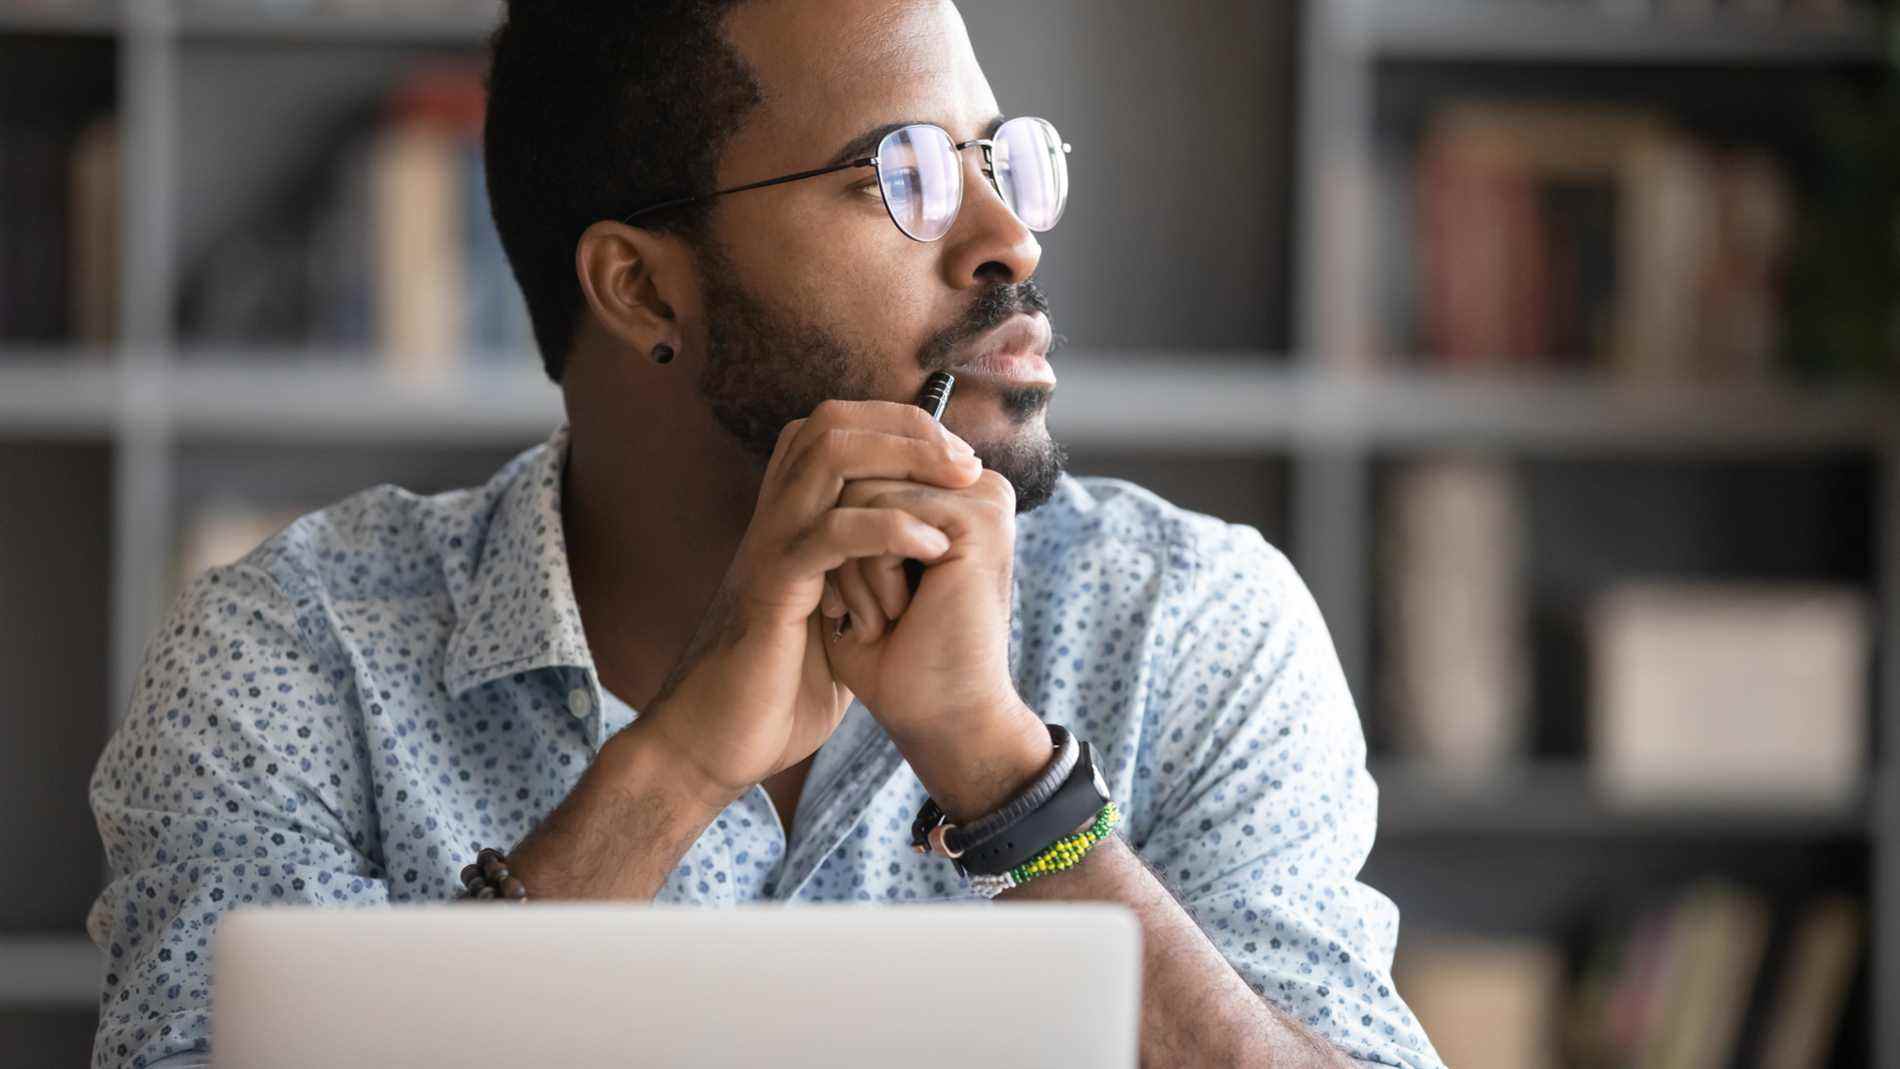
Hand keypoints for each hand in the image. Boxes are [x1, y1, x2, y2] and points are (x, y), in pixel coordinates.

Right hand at [633, 400, 984, 809]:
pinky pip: (830, 532)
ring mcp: (769, 546)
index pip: (836, 429)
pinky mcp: (772, 588)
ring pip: (828, 455)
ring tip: (958, 481)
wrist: (714, 744)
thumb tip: (924, 555)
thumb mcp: (835, 617)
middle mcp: (774, 519)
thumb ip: (863, 576)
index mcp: (788, 521)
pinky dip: (889, 527)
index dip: (898, 425)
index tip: (957, 457)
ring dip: (904, 457)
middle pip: (833, 423)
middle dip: (907, 427)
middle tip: (965, 460)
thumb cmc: (777, 687)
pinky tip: (932, 546)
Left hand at [817, 466, 1026, 753]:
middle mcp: (976, 488)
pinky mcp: (979, 521)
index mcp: (955, 495)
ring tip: (891, 617)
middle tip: (878, 614)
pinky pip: (883, 514)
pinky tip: (901, 614)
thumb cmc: (893, 656)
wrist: (934, 720)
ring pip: (862, 493)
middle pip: (859, 474)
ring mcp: (984, 499)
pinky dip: (872, 575)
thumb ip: (853, 505)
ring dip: (856, 569)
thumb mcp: (862, 564)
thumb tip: (824, 448)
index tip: (863, 598)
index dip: (840, 534)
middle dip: (845, 552)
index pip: (863, 469)